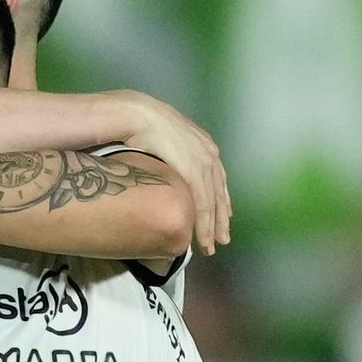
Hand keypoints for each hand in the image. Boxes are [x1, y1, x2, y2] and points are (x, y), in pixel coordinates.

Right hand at [115, 91, 229, 255]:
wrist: (138, 115)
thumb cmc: (142, 126)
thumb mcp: (162, 141)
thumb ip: (169, 155)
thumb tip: (161, 167)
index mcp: (203, 146)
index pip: (217, 179)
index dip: (220, 200)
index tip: (223, 217)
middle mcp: (209, 154)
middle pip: (220, 194)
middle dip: (221, 219)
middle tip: (222, 239)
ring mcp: (204, 162)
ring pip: (213, 203)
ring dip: (213, 227)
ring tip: (210, 246)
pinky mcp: (195, 171)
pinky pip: (203, 203)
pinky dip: (204, 223)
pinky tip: (202, 236)